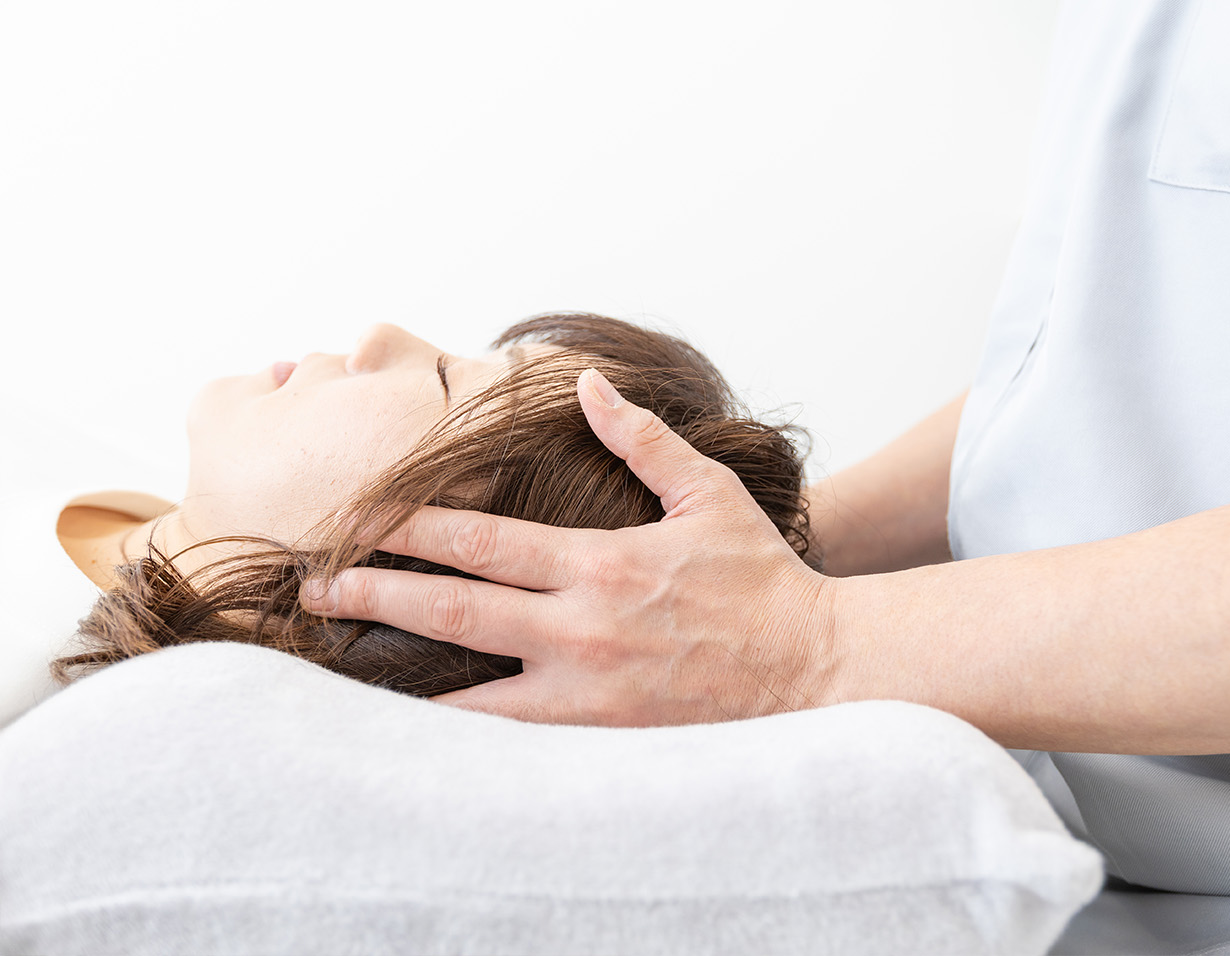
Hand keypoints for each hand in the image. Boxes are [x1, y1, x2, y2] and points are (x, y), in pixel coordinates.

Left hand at [302, 368, 843, 724]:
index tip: (360, 516)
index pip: (483, 541)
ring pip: (467, 692)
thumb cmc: (762, 579)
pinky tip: (412, 730)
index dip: (411, 525)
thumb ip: (643, 438)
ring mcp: (586, 692)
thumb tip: (590, 385)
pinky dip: (456, 734)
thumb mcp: (709, 494)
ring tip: (338, 667)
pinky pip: (510, 742)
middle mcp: (582, 628)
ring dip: (397, 676)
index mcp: (602, 563)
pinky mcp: (600, 738)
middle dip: (375, 594)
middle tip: (314, 587)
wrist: (816, 669)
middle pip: (454, 609)